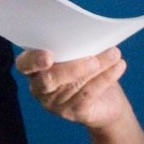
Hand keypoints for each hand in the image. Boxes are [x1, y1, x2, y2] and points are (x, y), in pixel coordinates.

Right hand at [16, 47, 131, 131]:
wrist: (106, 102)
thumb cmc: (88, 69)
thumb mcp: (79, 54)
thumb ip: (75, 44)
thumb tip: (89, 31)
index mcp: (35, 68)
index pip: (24, 64)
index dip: (33, 60)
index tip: (49, 55)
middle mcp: (40, 88)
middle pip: (48, 80)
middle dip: (70, 68)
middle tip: (92, 59)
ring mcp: (55, 104)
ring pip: (74, 85)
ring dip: (98, 67)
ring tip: (114, 53)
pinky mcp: (73, 113)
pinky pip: (89, 95)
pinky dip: (106, 78)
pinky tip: (119, 66)